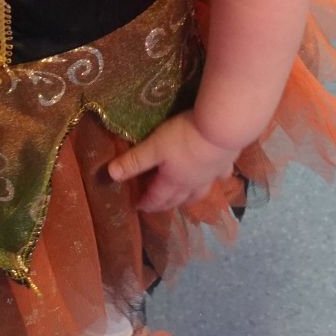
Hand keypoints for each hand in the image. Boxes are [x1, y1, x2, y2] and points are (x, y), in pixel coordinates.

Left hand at [108, 111, 237, 212]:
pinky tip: (217, 176)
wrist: (222, 128)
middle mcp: (192, 183)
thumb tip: (110, 175)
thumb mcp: (153, 146)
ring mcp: (211, 175)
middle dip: (165, 203)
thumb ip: (133, 161)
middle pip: (177, 198)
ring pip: (198, 192)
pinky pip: (220, 176)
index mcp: (173, 180)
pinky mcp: (226, 163)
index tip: (138, 207)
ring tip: (184, 198)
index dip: (146, 202)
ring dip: (189, 198)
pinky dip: (216, 179)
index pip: (156, 197)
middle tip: (156, 205)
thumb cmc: (184, 137)